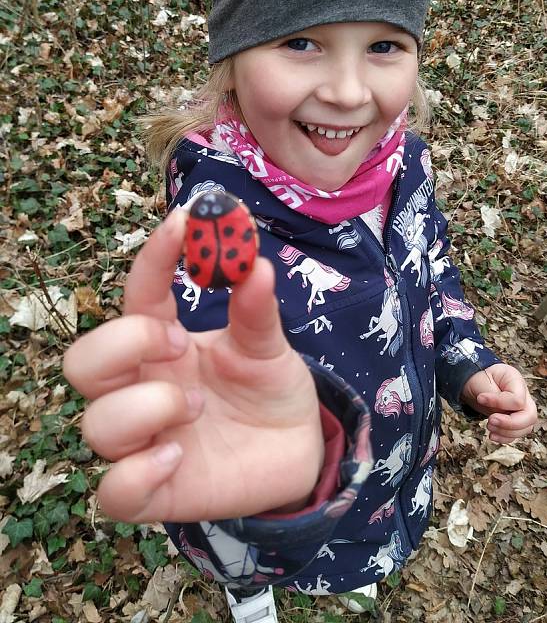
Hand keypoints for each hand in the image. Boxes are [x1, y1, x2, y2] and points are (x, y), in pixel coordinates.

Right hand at [64, 209, 323, 522]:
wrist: (297, 447)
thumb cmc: (269, 388)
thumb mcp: (269, 344)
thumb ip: (257, 309)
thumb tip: (255, 262)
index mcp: (163, 343)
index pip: (137, 294)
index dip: (153, 256)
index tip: (185, 222)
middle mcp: (142, 387)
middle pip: (83, 361)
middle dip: (124, 344)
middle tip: (178, 344)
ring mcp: (144, 440)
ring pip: (96, 422)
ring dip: (147, 407)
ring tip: (199, 405)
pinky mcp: (155, 490)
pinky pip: (113, 490)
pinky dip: (137, 472)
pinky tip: (176, 457)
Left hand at [460, 363, 536, 443]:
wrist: (477, 385)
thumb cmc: (480, 380)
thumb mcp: (482, 381)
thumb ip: (492, 395)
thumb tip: (498, 412)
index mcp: (516, 380)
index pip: (518, 400)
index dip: (499, 403)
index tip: (480, 398)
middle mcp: (525, 396)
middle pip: (530, 416)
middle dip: (510, 423)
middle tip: (490, 420)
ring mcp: (523, 410)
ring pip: (525, 428)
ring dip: (506, 432)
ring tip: (489, 426)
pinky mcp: (517, 421)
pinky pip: (517, 435)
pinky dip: (505, 438)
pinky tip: (492, 436)